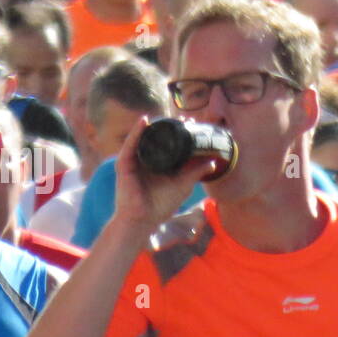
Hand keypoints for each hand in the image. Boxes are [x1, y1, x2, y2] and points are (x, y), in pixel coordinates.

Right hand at [112, 116, 205, 236]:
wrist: (143, 220)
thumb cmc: (160, 205)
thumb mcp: (183, 185)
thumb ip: (195, 173)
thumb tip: (213, 162)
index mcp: (159, 164)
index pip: (169, 143)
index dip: (179, 133)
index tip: (193, 124)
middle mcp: (146, 159)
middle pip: (157, 138)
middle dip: (169, 126)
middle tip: (185, 119)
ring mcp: (134, 160)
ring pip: (144, 137)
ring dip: (155, 125)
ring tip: (168, 116)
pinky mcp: (124, 164)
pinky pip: (130, 144)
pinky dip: (137, 132)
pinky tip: (145, 121)